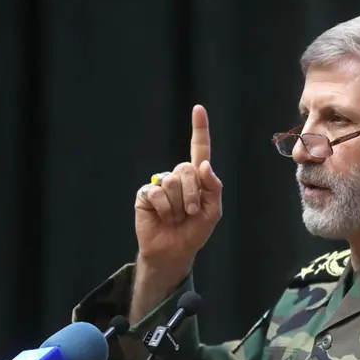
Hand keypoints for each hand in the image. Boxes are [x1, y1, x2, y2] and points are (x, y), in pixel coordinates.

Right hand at [134, 104, 222, 268]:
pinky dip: (165, 209)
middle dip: (192, 194)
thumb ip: (213, 188)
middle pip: (186, 169)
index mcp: (197, 178)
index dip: (199, 129)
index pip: (199, 149)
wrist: (175, 250)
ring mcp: (161, 183)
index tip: (198, 109)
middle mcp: (178, 176)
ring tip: (176, 217)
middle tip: (190, 213)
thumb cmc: (195, 230)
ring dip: (178, 205)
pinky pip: (157, 193)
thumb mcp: (213, 211)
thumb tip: (204, 165)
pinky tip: (163, 217)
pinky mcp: (146, 193)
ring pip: (172, 183)